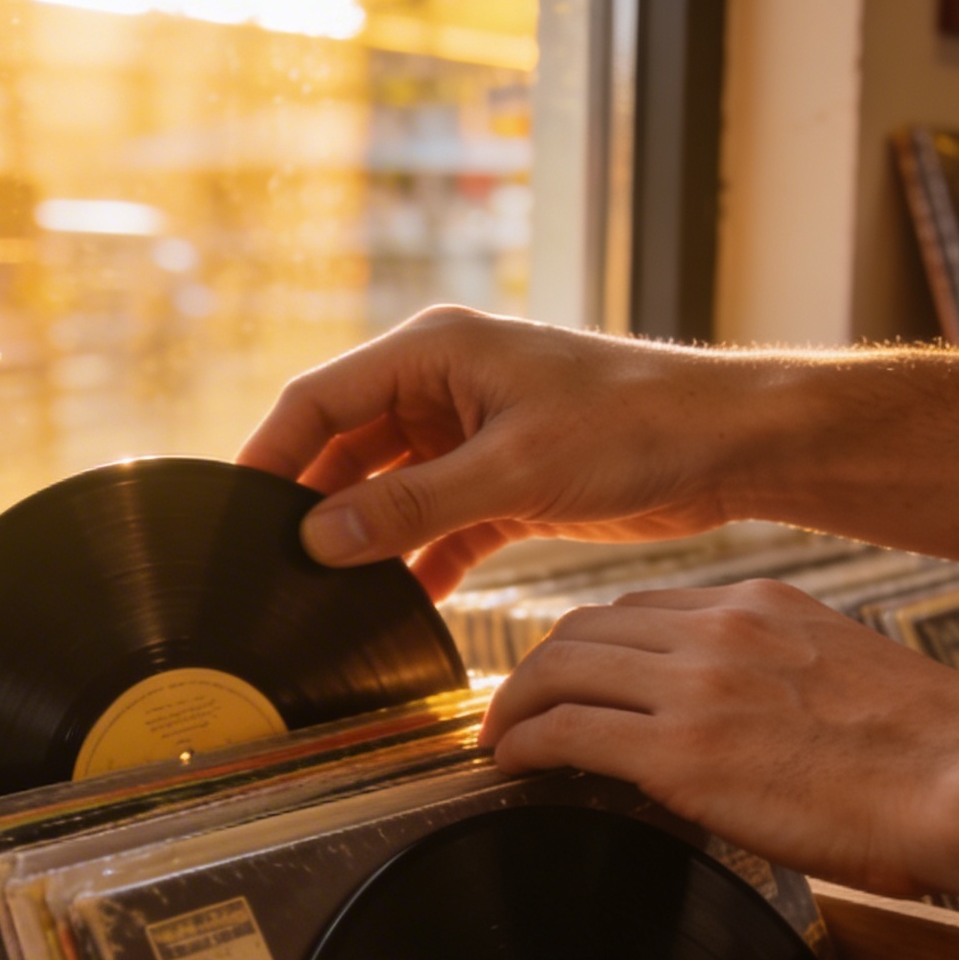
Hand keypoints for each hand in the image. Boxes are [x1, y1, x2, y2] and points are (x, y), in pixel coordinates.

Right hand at [239, 306, 764, 596]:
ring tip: (325, 599)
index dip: (269, 456)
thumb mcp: (513, 469)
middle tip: (272, 572)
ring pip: (390, 492)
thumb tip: (319, 537)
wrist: (729, 446)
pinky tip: (398, 609)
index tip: (229, 515)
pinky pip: (437, 525)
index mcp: (434, 350)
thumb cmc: (635, 425)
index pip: (318, 399)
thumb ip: (411, 506)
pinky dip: (419, 562)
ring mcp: (472, 433)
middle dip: (313, 508)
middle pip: (346, 448)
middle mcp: (443, 384)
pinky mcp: (505, 480)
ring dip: (366, 541)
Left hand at [479, 579, 958, 894]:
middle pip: (587, 627)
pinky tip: (509, 765)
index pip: (645, 609)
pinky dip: (524, 743)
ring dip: (515, 703)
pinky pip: (569, 732)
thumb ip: (786, 682)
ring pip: (562, 667)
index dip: (595, 643)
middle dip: (538, 666)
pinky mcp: (684, 753)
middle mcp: (721, 630)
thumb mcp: (851, 680)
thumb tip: (757, 727)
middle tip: (514, 708)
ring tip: (498, 738)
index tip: (574, 677)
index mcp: (763, 606)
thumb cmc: (938, 757)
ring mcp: (698, 686)